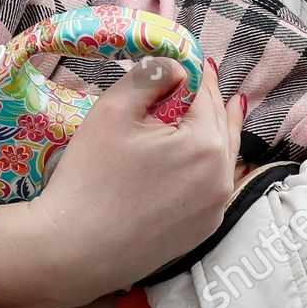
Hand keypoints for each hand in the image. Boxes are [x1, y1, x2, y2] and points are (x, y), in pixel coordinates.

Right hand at [29, 58, 248, 302]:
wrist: (76, 250)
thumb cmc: (91, 176)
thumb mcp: (114, 110)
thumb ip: (150, 75)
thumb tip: (176, 65)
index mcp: (206, 143)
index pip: (203, 93)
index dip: (193, 72)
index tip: (190, 56)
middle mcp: (222, 177)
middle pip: (219, 124)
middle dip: (209, 98)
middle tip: (205, 74)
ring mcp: (215, 208)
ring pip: (222, 156)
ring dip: (218, 129)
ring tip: (230, 106)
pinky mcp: (202, 231)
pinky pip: (212, 185)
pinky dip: (210, 163)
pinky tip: (205, 155)